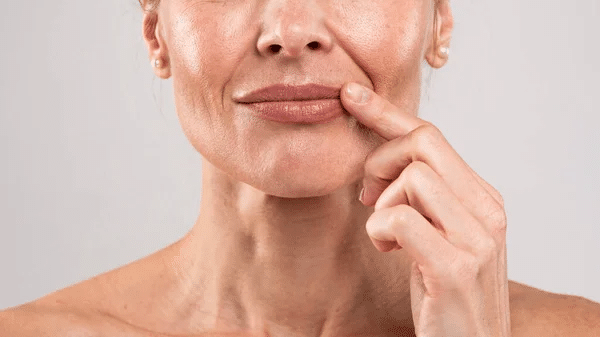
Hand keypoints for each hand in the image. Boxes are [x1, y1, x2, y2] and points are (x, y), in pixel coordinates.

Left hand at [340, 82, 510, 335]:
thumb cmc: (445, 291)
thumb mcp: (438, 233)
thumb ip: (423, 197)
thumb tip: (383, 161)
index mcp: (482, 197)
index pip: (432, 136)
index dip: (386, 112)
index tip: (350, 96)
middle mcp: (487, 209)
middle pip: (423, 142)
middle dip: (380, 158)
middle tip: (367, 193)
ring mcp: (477, 237)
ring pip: (413, 176)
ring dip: (382, 202)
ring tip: (384, 233)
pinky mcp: (455, 266)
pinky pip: (399, 218)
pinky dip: (380, 230)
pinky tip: (387, 249)